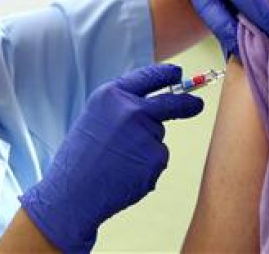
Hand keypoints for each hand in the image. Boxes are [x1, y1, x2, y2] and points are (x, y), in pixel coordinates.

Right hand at [19, 63, 202, 252]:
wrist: (71, 193)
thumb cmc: (80, 158)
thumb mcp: (95, 117)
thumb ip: (120, 107)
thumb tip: (151, 107)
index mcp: (111, 95)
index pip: (147, 77)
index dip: (166, 74)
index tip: (178, 73)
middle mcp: (131, 110)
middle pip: (170, 102)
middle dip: (187, 103)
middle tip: (197, 104)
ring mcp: (145, 134)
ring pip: (157, 137)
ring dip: (145, 148)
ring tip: (117, 162)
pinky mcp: (155, 159)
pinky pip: (157, 159)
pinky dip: (146, 167)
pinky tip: (125, 175)